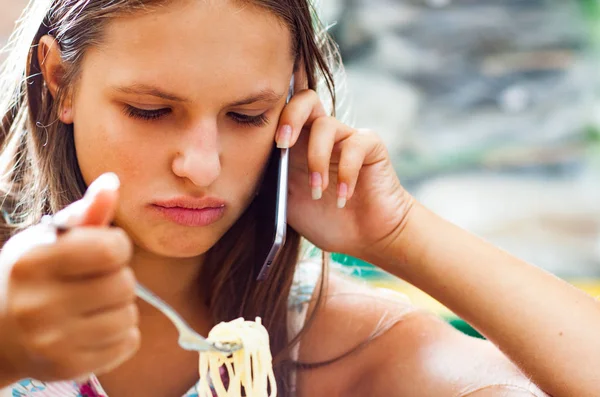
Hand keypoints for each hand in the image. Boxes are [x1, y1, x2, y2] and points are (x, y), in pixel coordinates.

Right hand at [0, 173, 138, 382]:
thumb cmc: (33, 276)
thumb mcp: (49, 239)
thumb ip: (86, 213)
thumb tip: (113, 182)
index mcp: (33, 261)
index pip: (113, 248)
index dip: (117, 246)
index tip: (102, 252)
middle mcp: (37, 304)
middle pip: (125, 284)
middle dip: (116, 279)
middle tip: (91, 283)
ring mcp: (52, 341)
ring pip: (129, 316)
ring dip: (119, 309)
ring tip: (90, 307)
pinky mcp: (68, 367)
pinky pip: (128, 342)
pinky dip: (119, 334)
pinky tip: (91, 329)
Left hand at [276, 88, 413, 261]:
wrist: (366, 239)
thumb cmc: (327, 221)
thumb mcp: (288, 204)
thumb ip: (272, 181)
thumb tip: (245, 167)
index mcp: (298, 146)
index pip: (283, 112)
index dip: (270, 119)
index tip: (264, 147)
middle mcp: (322, 136)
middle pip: (305, 100)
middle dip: (290, 118)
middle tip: (283, 145)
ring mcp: (346, 139)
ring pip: (326, 125)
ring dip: (316, 160)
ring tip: (317, 190)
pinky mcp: (371, 147)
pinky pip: (355, 145)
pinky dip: (345, 173)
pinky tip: (342, 197)